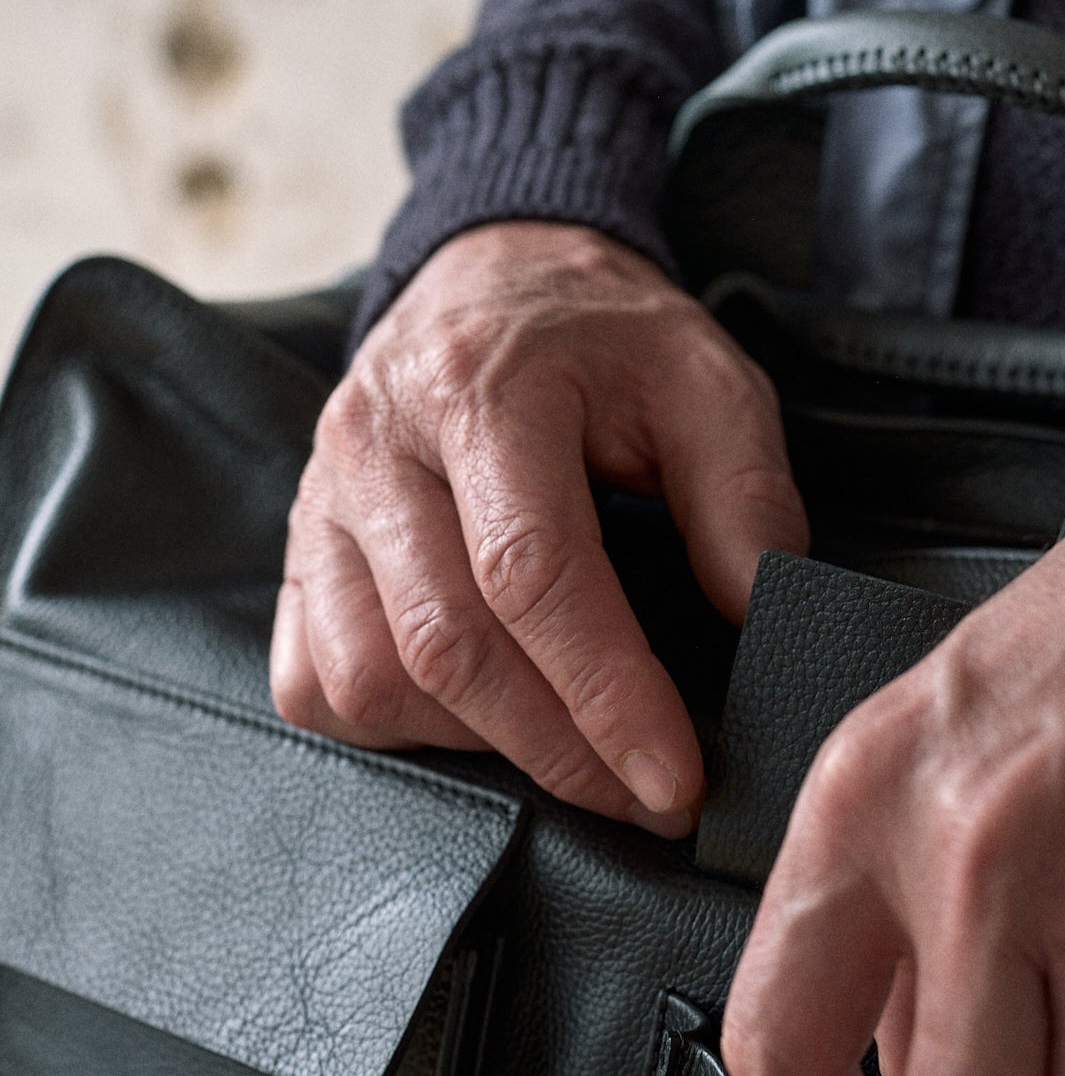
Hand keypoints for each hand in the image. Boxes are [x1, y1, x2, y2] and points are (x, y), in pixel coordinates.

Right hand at [270, 221, 807, 833]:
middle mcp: (374, 447)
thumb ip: (744, 495)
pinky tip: (479, 718)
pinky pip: (317, 683)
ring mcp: (318, 504)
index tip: (675, 777)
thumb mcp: (707, 381)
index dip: (606, 692)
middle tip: (648, 796)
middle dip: (558, 748)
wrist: (495, 278)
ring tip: (574, 749)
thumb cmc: (605, 340)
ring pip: (370, 676)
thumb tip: (758, 618)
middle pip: (446, 644)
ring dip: (481, 743)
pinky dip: (397, 728)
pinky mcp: (295, 553)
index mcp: (480, 388)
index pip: (530, 572)